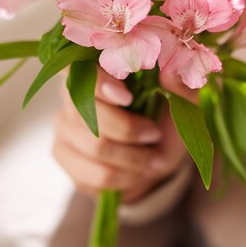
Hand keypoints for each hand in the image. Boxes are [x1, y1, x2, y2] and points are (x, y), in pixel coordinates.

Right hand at [53, 67, 195, 201]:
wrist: (153, 164)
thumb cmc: (165, 124)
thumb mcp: (181, 105)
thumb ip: (179, 85)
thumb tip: (170, 70)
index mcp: (97, 70)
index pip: (79, 68)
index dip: (98, 83)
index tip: (128, 97)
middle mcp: (71, 94)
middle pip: (88, 112)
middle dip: (129, 129)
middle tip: (154, 135)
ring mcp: (64, 125)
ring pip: (96, 146)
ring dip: (133, 158)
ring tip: (152, 160)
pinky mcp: (63, 155)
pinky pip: (96, 174)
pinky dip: (126, 178)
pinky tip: (136, 174)